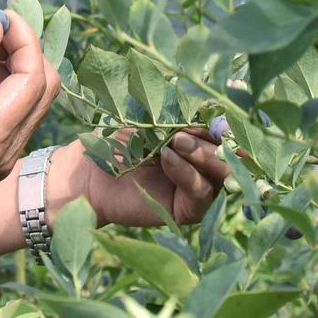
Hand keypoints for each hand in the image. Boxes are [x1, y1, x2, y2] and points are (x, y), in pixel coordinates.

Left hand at [49, 129, 230, 228]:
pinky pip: (200, 194)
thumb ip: (180, 115)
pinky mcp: (185, 210)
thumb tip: (213, 107)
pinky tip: (168, 158)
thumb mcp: (150, 120)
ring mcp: (197, 188)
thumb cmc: (114, 140)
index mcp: (200, 140)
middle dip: (215, 139)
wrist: (86, 173)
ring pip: (222, 175)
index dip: (224, 123)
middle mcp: (204, 165)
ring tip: (176, 140)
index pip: (226, 132)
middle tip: (187, 128)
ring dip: (203, 154)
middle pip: (231, 154)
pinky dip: (188, 173)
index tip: (214, 113)